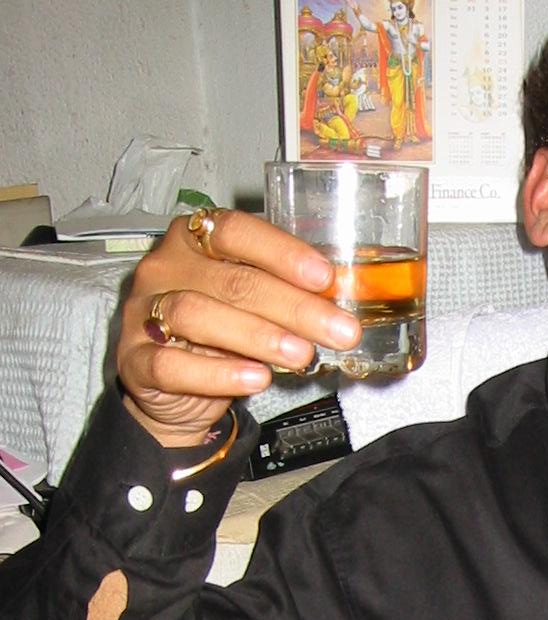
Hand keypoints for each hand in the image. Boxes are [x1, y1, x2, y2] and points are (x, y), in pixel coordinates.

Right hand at [115, 209, 360, 446]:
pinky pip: (172, 364)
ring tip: (302, 355)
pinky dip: (218, 373)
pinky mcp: (134, 360)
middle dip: (293, 307)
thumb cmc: (219, 334)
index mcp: (192, 239)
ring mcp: (143, 312)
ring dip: (257, 336)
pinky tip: (257, 378)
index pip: (235, 231)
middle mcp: (164, 268)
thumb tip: (340, 299)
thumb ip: (284, 294)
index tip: (325, 277)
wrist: (172, 388)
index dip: (282, 252)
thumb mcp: (252, 306)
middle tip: (338, 331)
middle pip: (230, 281)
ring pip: (197, 315)